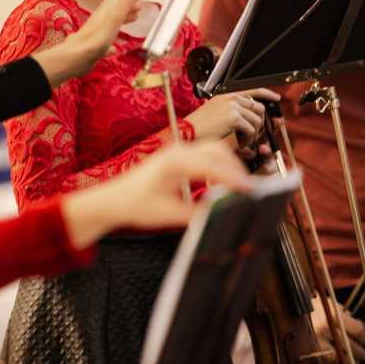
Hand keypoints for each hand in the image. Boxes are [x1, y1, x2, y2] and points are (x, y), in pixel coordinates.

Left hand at [33, 0, 143, 87]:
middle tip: (141, 2)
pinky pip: (107, 39)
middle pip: (116, 4)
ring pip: (113, 19)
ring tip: (136, 17)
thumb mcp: (116, 15)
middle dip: (129, 0)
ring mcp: (99, 30)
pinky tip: (114, 49)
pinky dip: (113, 39)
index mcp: (108, 7)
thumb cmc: (98, 35)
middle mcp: (102, 16)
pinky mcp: (96, 44)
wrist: (78, 56)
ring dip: (125, 16)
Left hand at [60, 139, 252, 248]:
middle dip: (236, 168)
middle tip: (250, 189)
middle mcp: (177, 151)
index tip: (248, 190)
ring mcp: (178, 151)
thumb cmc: (135, 204)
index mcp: (174, 162)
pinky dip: (219, 165)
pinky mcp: (178, 156)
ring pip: (213, 149)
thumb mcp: (169, 214)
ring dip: (229, 164)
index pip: (212, 165)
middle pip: (217, 150)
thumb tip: (223, 211)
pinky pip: (206, 154)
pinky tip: (222, 182)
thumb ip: (198, 212)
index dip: (233, 178)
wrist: (114, 200)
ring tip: (240, 186)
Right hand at [185, 87, 280, 144]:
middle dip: (260, 123)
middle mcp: (232, 97)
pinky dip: (249, 139)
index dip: (267, 93)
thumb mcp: (216, 111)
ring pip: (257, 120)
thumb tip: (249, 115)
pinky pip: (251, 129)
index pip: (253, 89)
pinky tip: (241, 144)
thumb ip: (232, 109)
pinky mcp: (234, 117)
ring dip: (254, 133)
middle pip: (260, 108)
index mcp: (228, 94)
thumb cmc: (201, 125)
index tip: (276, 98)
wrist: (189, 130)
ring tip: (244, 141)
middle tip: (253, 134)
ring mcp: (233, 106)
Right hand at [310, 292, 364, 363]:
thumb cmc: (318, 305)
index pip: (357, 330)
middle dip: (360, 352)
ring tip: (356, 362)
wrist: (296, 306)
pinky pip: (327, 359)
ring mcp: (317, 338)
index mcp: (334, 315)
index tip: (363, 339)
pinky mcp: (311, 346)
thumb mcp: (335, 307)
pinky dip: (336, 363)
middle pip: (350, 345)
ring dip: (350, 361)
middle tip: (364, 355)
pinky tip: (341, 363)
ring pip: (339, 355)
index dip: (363, 337)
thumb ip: (352, 318)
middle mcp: (326, 327)